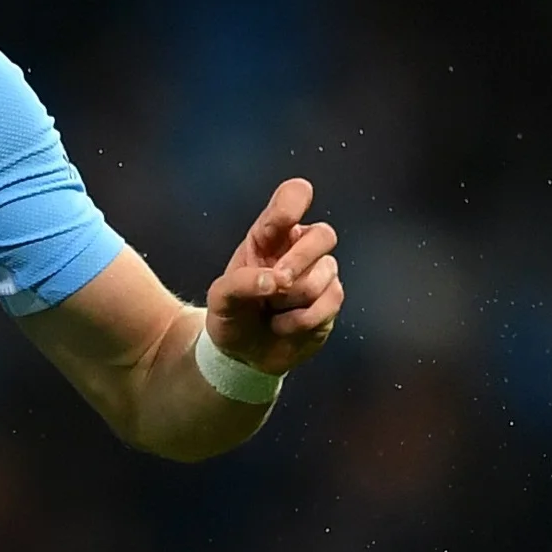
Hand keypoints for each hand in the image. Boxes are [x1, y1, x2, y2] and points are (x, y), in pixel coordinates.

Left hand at [201, 177, 342, 374]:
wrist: (244, 355)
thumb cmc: (232, 316)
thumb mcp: (220, 299)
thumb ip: (240, 283)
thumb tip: (276, 281)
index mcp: (269, 235)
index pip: (292, 197)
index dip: (294, 202)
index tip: (286, 220)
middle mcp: (298, 247)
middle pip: (323, 235)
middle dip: (299, 261)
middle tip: (278, 283)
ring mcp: (319, 273)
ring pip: (325, 272)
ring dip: (293, 299)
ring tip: (273, 310)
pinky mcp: (331, 299)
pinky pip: (331, 300)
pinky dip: (302, 319)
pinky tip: (285, 325)